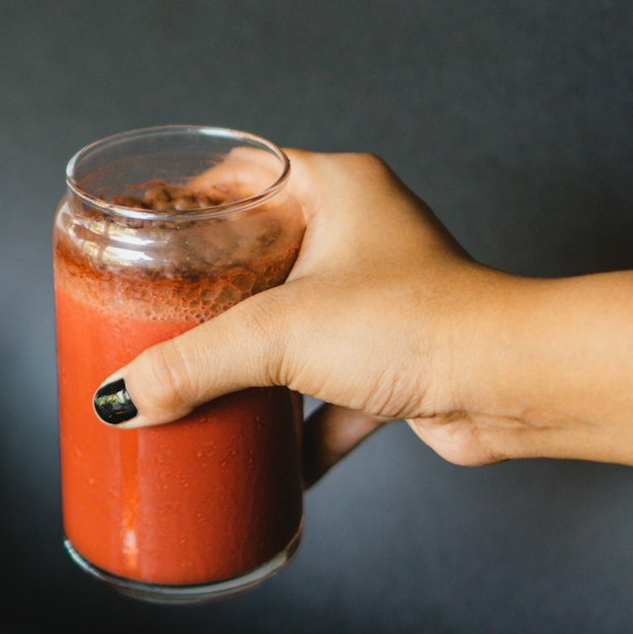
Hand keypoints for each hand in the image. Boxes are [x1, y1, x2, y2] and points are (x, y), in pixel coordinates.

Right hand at [93, 150, 504, 484]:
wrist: (510, 383)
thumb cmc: (417, 322)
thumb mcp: (278, 334)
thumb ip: (191, 363)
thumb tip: (122, 399)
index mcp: (338, 188)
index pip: (245, 173)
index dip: (189, 197)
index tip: (142, 228)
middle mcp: (363, 236)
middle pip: (264, 255)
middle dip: (211, 291)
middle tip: (153, 309)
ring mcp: (382, 302)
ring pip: (297, 328)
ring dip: (253, 361)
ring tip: (194, 379)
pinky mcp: (398, 365)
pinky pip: (332, 396)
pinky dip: (299, 428)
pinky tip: (262, 459)